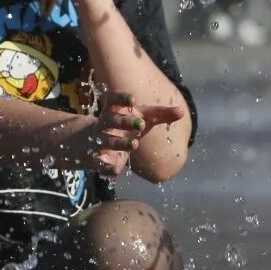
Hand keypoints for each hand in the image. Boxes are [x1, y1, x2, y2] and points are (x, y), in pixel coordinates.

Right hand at [59, 92, 185, 175]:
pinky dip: (107, 167)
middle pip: (110, 119)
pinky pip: (99, 163)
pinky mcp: (96, 159)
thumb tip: (181, 112)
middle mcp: (104, 124)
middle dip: (124, 122)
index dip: (121, 99)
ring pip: (106, 140)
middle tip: (141, 124)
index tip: (133, 99)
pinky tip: (117, 170)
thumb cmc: (123, 126)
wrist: (88, 142)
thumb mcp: (140, 118)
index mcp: (113, 111)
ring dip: (119, 142)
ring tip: (134, 144)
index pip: (112, 100)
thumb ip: (160, 115)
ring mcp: (98, 141)